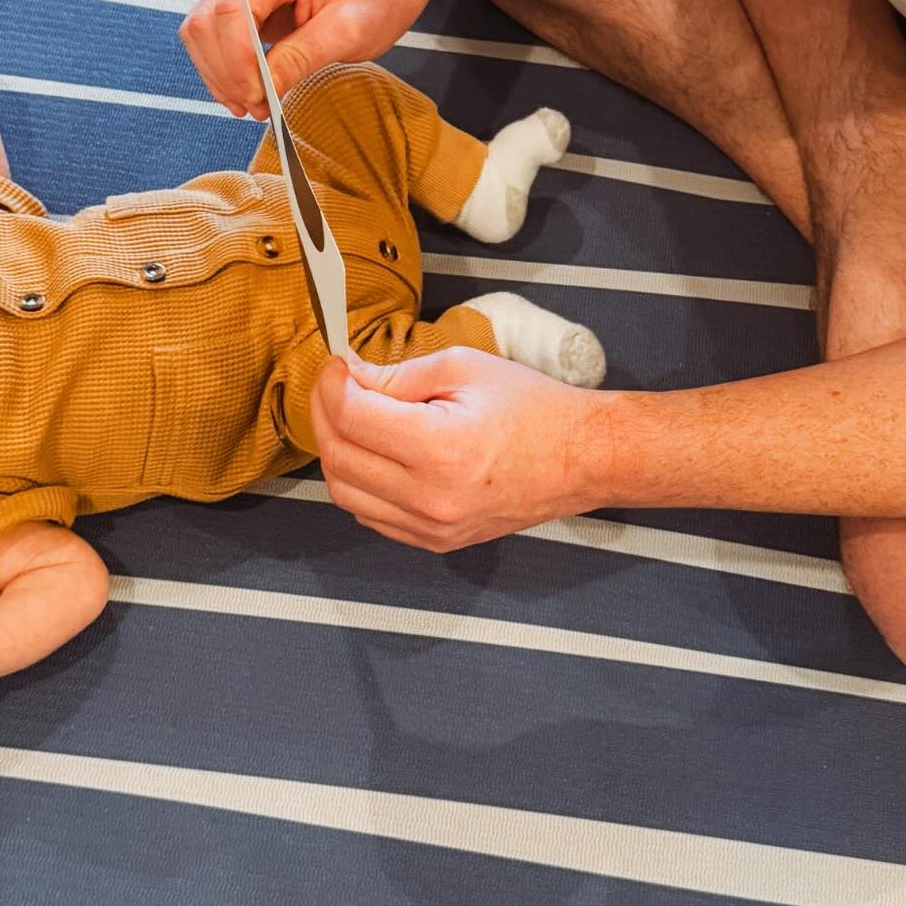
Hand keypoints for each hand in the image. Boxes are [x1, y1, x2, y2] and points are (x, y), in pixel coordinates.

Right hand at [180, 0, 425, 118]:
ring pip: (199, 32)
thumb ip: (302, 57)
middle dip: (226, 72)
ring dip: (220, 76)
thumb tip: (261, 90)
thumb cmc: (371, 1)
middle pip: (207, 20)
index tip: (258, 95)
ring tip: (254, 105)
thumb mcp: (349, 32)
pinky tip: (246, 94)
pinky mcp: (236, 4)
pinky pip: (210, 40)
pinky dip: (222, 72)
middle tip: (257, 108)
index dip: (237, 57)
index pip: (233, 7)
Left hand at [310, 348, 607, 551]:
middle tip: (335, 385)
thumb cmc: (533, 409)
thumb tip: (350, 375)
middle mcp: (430, 497)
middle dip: (325, 413)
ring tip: (351, 416)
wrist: (580, 458)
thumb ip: (398, 375)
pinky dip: (359, 483)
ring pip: (346, 493)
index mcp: (440, 448)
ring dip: (337, 451)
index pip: (352, 416)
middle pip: (339, 458)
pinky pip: (371, 516)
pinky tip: (373, 453)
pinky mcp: (435, 541)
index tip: (337, 364)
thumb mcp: (464, 368)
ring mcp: (432, 527)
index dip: (333, 384)